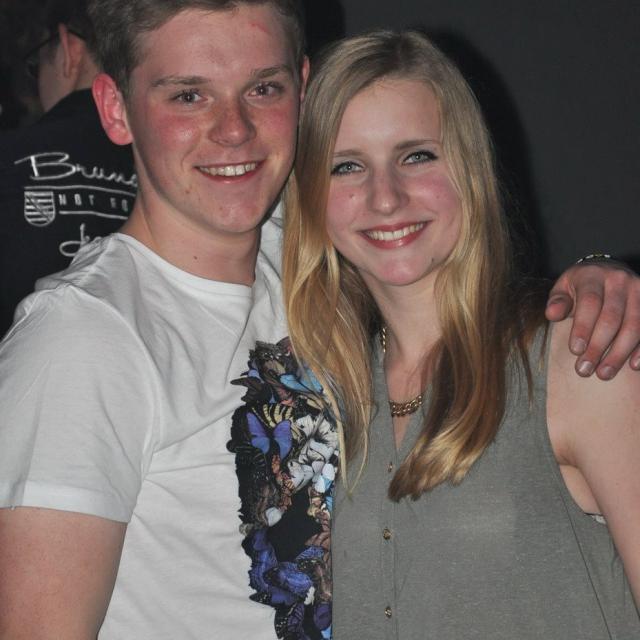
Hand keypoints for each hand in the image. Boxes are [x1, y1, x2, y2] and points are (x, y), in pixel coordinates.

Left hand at [545, 261, 639, 378]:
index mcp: (593, 276)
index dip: (583, 328)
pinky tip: (633, 366)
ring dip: (619, 353)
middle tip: (584, 370)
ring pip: (634, 326)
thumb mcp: (563, 288)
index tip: (575, 351)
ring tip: (604, 374)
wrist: (606, 271)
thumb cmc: (580, 287)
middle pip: (612, 318)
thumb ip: (557, 302)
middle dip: (598, 347)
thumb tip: (551, 314)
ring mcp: (639, 291)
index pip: (590, 303)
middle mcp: (619, 281)